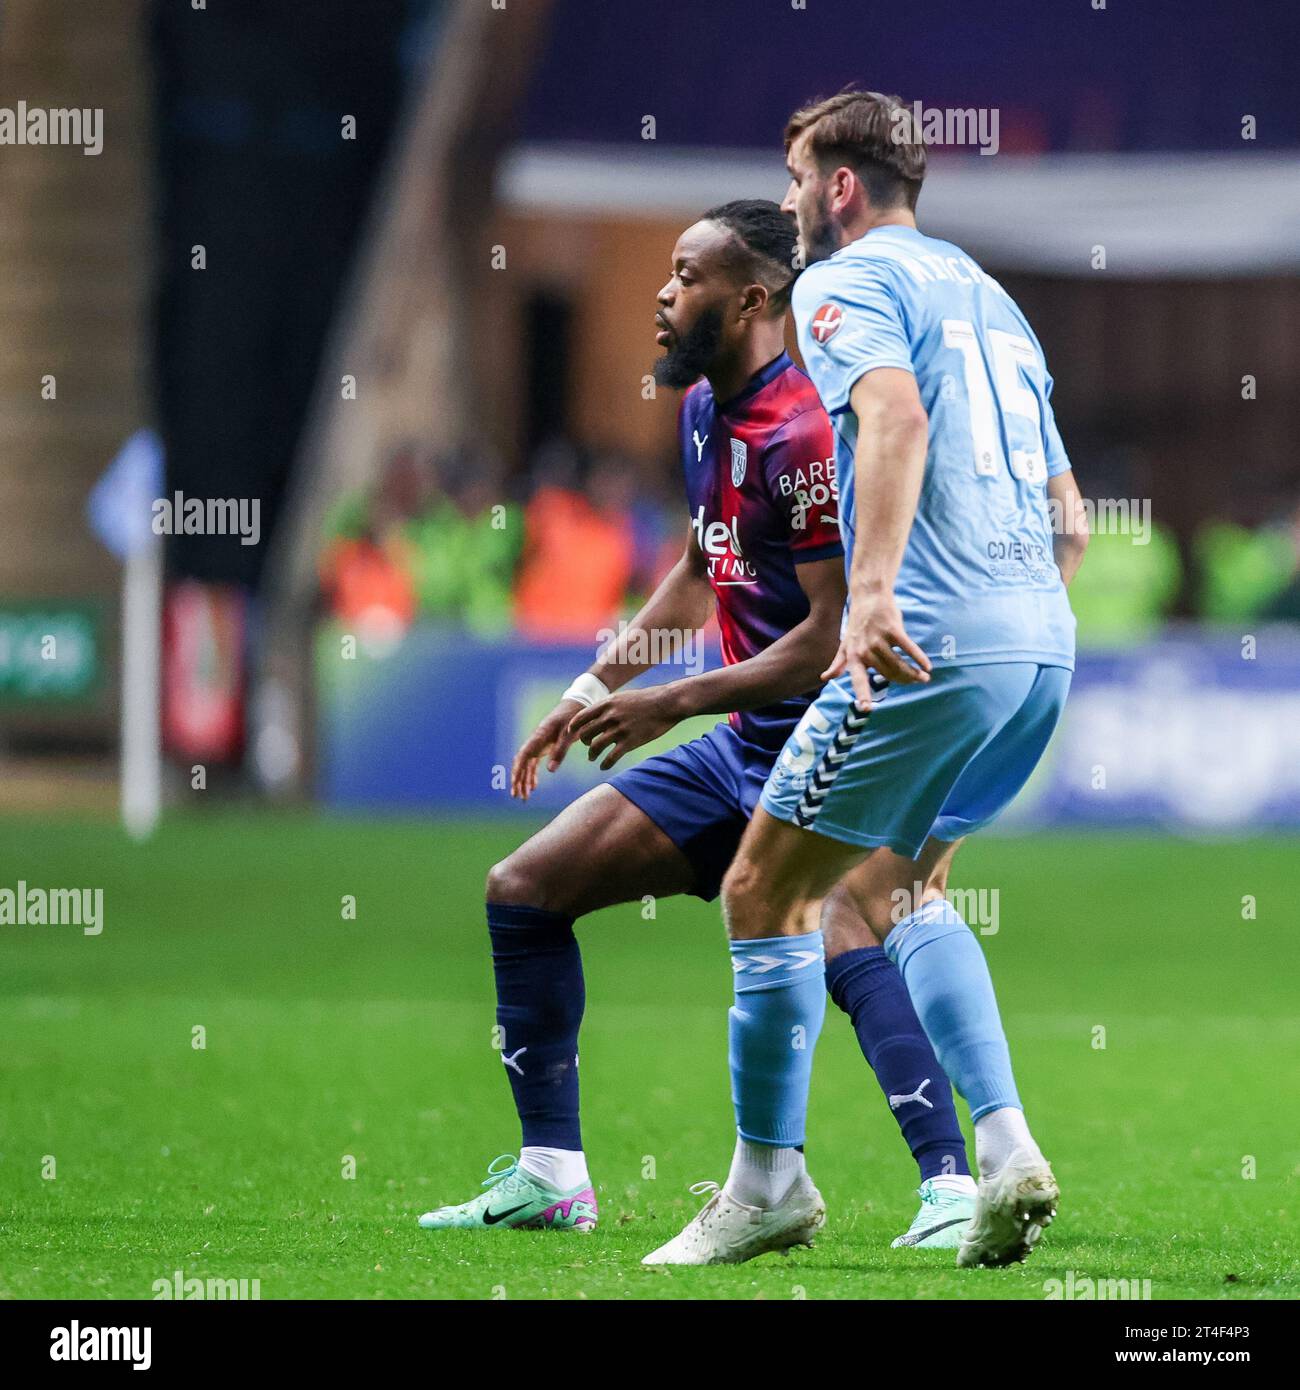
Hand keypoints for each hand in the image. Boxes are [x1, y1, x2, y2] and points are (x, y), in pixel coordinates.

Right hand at [510, 698, 584, 798]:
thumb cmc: (573, 718)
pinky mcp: (543, 747)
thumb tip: (550, 771)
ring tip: (524, 797)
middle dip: (518, 780)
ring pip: (526, 765)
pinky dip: (533, 775)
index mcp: (539, 736)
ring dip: (524, 780)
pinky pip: (534, 763)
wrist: (576, 706)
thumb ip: (560, 751)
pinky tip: (533, 787)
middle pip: (522, 763)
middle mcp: (535, 741)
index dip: (517, 770)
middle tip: (517, 796)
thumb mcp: (569, 734)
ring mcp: (538, 744)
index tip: (514, 783)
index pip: (523, 755)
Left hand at [567, 685, 683, 771]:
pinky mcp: (630, 742)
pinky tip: (604, 766)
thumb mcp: (623, 697)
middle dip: (584, 742)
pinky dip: (604, 764)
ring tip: (592, 758)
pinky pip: (611, 758)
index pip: (581, 717)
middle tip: (588, 745)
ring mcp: (619, 730)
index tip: (572, 733)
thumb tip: (597, 715)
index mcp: (607, 703)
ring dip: (592, 755)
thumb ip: (609, 706)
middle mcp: (610, 716)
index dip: (574, 727)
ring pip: (595, 747)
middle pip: (585, 733)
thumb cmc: (646, 699)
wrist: (667, 703)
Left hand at [822, 590, 930, 709]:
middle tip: (915, 682)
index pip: (858, 679)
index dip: (862, 694)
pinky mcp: (893, 629)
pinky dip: (919, 658)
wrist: (868, 596)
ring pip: (899, 664)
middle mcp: (865, 650)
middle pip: (888, 673)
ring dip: (913, 673)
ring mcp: (878, 639)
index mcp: (853, 656)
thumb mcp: (845, 643)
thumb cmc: (857, 623)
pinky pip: (908, 648)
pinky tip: (927, 667)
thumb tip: (825, 678)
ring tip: (923, 677)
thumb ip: (838, 662)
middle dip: (903, 681)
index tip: (866, 708)